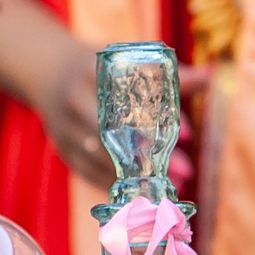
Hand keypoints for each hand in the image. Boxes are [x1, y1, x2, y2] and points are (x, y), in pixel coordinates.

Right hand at [40, 44, 211, 187]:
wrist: (44, 71)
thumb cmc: (97, 68)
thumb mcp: (126, 62)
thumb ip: (167, 72)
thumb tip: (210, 74)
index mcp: (91, 75)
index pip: (126, 101)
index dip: (157, 121)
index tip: (187, 135)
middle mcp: (74, 103)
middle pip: (116, 137)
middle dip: (152, 158)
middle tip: (186, 172)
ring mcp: (64, 129)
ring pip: (103, 160)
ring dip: (137, 177)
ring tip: (172, 185)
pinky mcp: (62, 150)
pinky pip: (90, 173)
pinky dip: (118, 183)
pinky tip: (142, 191)